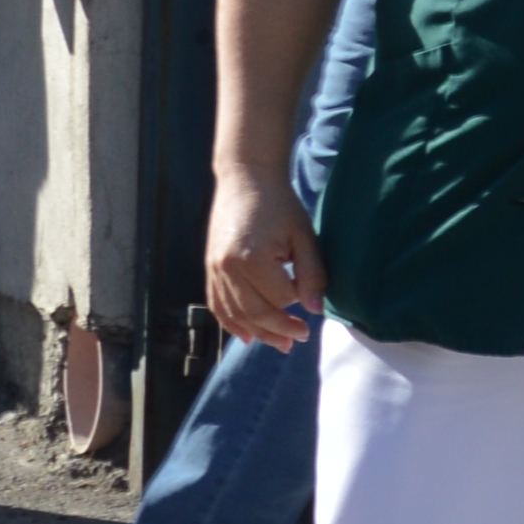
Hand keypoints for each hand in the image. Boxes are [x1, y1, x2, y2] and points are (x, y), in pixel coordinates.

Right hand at [207, 169, 323, 348]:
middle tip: (301, 337)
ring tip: (281, 344)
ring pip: (234, 315)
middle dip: (279, 328)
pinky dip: (231, 324)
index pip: (280, 297)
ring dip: (258, 333)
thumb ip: (312, 273)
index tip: (309, 295)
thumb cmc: (280, 206)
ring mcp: (213, 269)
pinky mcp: (208, 268)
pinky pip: (217, 304)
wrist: (245, 179)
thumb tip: (315, 310)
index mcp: (252, 258)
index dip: (297, 300)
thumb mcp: (304, 235)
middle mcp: (227, 268)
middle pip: (254, 313)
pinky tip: (247, 337)